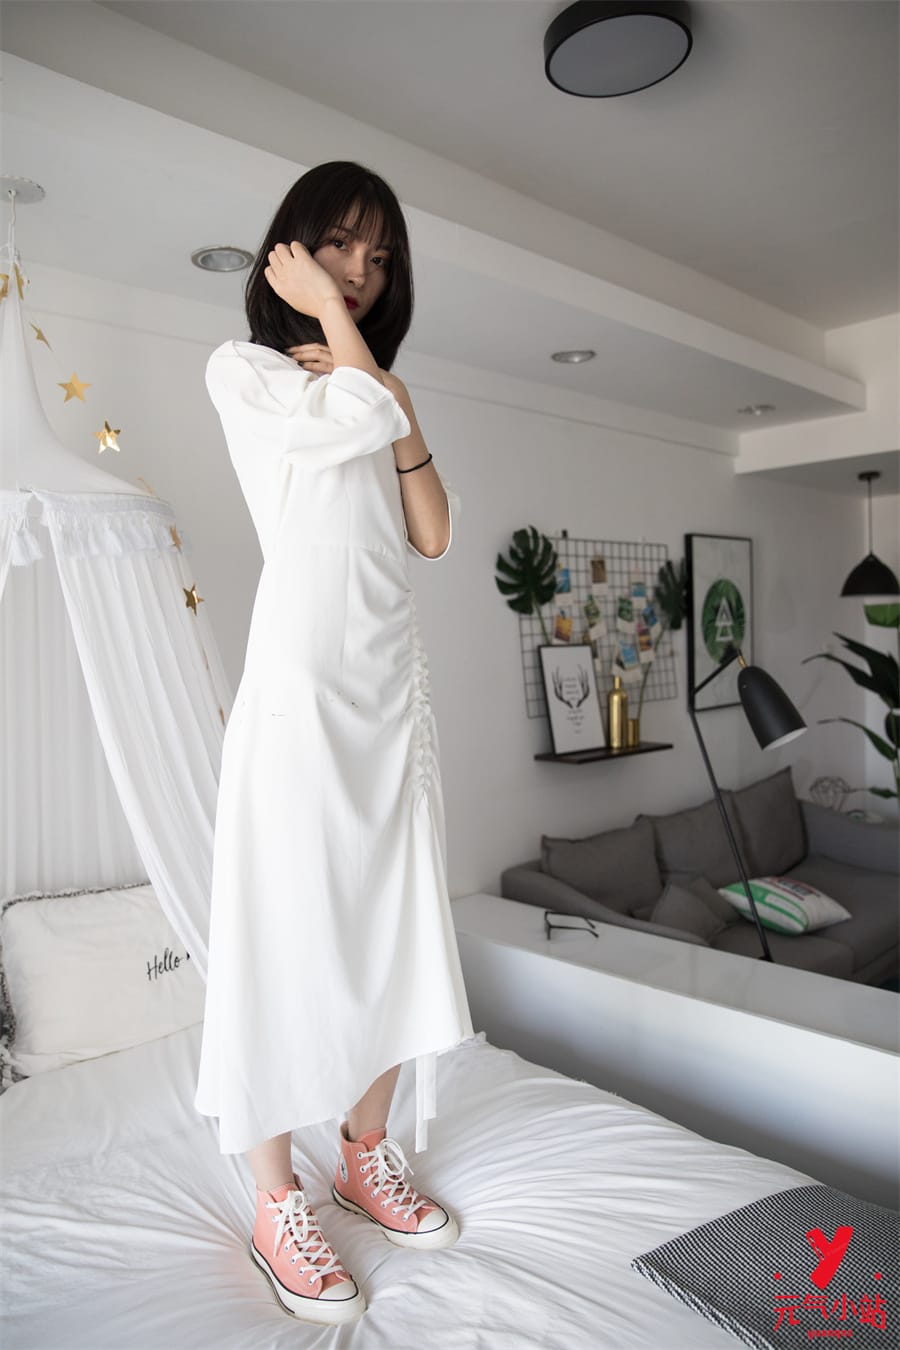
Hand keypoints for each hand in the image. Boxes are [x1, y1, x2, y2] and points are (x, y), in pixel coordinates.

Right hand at [264, 241, 340, 319]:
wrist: (327, 306)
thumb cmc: (316, 307)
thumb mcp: (295, 302)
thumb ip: (288, 291)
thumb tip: (289, 284)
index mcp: (280, 288)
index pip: (269, 270)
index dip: (277, 266)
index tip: (285, 266)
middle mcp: (282, 277)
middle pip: (273, 256)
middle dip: (281, 254)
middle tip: (292, 256)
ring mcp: (291, 267)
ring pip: (280, 248)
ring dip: (288, 248)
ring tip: (298, 252)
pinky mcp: (303, 260)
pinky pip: (295, 245)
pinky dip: (299, 246)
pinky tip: (306, 252)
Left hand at [284, 343, 404, 397]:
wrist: (383, 385)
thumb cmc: (366, 383)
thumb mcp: (348, 376)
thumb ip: (336, 374)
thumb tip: (322, 379)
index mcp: (341, 355)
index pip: (320, 349)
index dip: (307, 349)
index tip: (294, 351)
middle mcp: (341, 355)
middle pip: (317, 349)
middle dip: (302, 349)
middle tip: (288, 350)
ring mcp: (342, 361)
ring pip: (319, 354)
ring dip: (304, 354)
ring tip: (292, 356)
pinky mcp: (343, 369)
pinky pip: (325, 365)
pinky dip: (313, 364)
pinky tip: (304, 365)